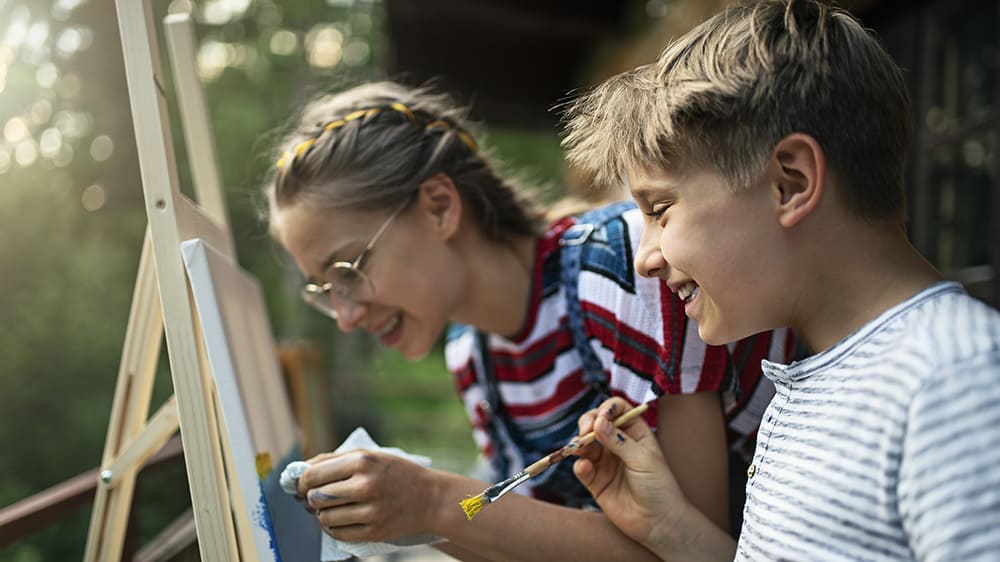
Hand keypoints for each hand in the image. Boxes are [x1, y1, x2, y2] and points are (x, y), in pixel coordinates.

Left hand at [297, 449, 437, 541]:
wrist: (431, 499)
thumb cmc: (397, 473)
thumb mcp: (371, 456)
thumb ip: (336, 460)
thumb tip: (302, 470)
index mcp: (362, 461)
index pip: (313, 475)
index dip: (301, 482)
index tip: (301, 485)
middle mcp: (365, 485)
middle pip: (315, 497)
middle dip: (310, 498)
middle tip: (315, 497)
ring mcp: (370, 510)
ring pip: (324, 517)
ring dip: (322, 514)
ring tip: (330, 509)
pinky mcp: (374, 531)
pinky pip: (338, 533)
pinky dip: (333, 528)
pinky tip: (340, 520)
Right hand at [573, 397, 685, 550]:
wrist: (658, 522)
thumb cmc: (659, 487)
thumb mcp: (643, 459)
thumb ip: (618, 441)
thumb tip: (598, 422)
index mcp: (635, 433)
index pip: (618, 410)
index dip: (608, 408)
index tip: (601, 416)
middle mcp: (618, 444)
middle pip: (596, 422)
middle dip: (587, 422)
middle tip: (585, 431)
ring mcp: (606, 462)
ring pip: (585, 444)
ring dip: (579, 443)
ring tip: (579, 447)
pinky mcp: (596, 481)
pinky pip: (581, 467)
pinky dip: (579, 464)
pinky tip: (584, 467)